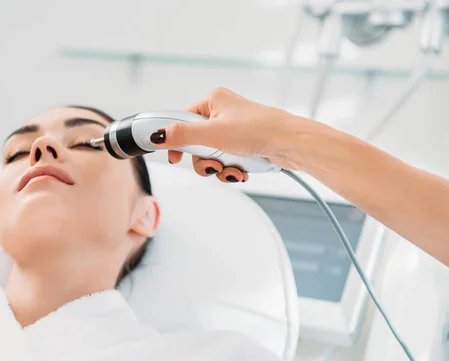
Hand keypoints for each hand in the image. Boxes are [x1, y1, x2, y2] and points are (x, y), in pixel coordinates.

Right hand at [156, 88, 317, 182]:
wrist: (292, 144)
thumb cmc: (259, 130)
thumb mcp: (213, 134)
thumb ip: (181, 135)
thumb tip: (156, 136)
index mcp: (213, 101)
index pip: (181, 119)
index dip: (177, 140)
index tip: (175, 157)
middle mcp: (223, 113)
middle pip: (195, 143)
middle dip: (204, 160)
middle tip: (213, 165)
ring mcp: (234, 131)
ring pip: (211, 155)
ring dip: (218, 168)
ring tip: (231, 170)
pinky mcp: (244, 145)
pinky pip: (226, 161)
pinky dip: (231, 170)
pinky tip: (241, 171)